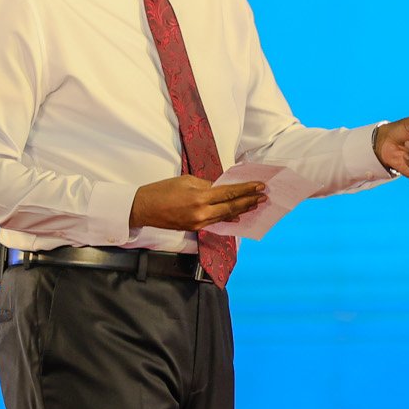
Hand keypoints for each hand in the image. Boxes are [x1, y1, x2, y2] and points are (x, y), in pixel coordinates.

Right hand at [129, 175, 265, 231]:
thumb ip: (207, 185)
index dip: (246, 189)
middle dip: (249, 201)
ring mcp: (199, 223)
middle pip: (232, 207)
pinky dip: (228, 218)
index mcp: (200, 197)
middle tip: (263, 196)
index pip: (229, 193)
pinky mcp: (195, 228)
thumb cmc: (162, 190)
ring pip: (226, 216)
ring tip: (255, 204)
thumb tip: (222, 188)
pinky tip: (238, 215)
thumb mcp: (186, 180)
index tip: (260, 186)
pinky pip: (216, 222)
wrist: (144, 208)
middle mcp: (202, 213)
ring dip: (242, 210)